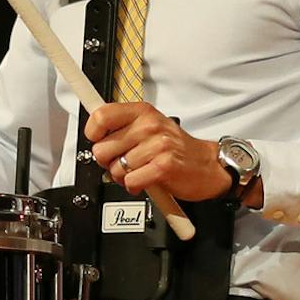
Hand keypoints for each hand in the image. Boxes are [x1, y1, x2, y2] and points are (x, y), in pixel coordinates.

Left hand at [83, 103, 229, 201]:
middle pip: (102, 148)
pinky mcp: (163, 167)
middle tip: (124, 162)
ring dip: (124, 176)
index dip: (92, 132)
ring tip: (140, 171)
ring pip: (115, 169)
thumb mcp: (150, 126)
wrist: (207, 165)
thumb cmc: (175, 148)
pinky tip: (145, 181)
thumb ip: (123, 127)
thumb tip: (94, 134)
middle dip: (108, 162)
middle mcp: (149, 125)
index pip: (101, 115)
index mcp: (142, 112)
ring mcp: (157, 145)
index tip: (97, 139)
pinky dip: (135, 186)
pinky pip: (130, 181)